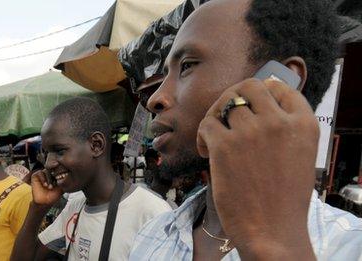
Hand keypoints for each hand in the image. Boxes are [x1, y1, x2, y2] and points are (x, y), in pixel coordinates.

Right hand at [31, 170, 63, 206]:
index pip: (58, 170)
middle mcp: (49, 173)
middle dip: (54, 176)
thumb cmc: (53, 196)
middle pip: (53, 169)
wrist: (43, 202)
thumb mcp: (61, 188)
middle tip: (55, 185)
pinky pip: (40, 172)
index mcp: (55, 175)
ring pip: (47, 170)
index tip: (61, 179)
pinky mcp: (35, 175)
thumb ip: (64, 181)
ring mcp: (42, 174)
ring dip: (49, 179)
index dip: (60, 173)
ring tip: (49, 187)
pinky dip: (43, 178)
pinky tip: (45, 185)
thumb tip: (68, 175)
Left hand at [197, 79, 316, 256]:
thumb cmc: (284, 198)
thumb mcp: (298, 155)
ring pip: (225, 103)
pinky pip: (207, 124)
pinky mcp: (224, 146)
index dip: (262, 93)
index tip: (251, 105)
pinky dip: (203, 135)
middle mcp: (278, 122)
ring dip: (216, 117)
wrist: (272, 231)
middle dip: (234, 96)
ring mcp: (250, 132)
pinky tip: (207, 152)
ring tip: (215, 139)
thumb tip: (256, 106)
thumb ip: (284, 128)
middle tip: (225, 114)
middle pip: (249, 86)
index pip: (280, 87)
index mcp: (303, 124)